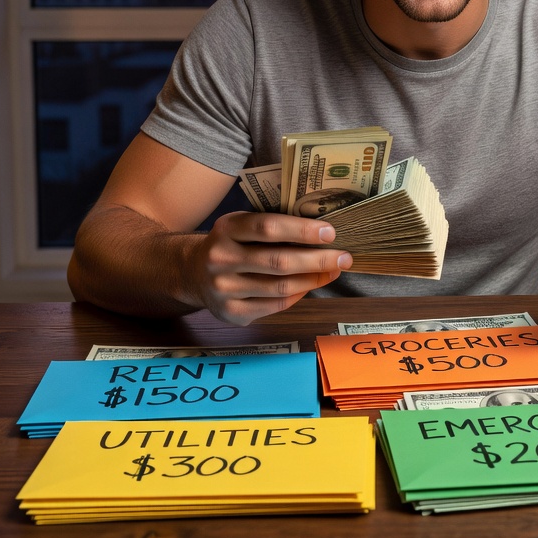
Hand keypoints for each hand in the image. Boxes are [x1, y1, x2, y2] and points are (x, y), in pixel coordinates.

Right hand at [192, 211, 352, 325]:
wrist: (192, 273)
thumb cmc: (230, 244)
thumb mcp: (241, 224)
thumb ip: (272, 225)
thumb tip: (322, 230)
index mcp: (226, 230)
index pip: (268, 228)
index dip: (302, 230)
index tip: (330, 232)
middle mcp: (221, 260)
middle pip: (279, 262)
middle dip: (318, 260)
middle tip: (344, 257)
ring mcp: (224, 289)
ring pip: (281, 287)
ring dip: (314, 279)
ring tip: (333, 270)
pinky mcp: (232, 313)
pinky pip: (276, 305)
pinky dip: (299, 295)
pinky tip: (310, 285)